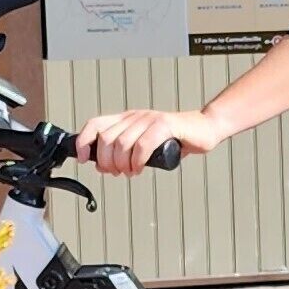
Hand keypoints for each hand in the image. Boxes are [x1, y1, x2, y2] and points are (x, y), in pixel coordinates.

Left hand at [75, 108, 223, 176]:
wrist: (205, 128)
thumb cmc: (176, 138)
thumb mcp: (145, 143)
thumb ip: (126, 152)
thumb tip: (103, 166)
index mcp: (128, 119)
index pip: (95, 124)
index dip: (84, 142)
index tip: (83, 159)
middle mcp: (136, 116)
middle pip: (106, 139)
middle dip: (106, 162)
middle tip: (116, 173)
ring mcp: (150, 119)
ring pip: (121, 143)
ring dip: (121, 164)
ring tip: (129, 172)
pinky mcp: (165, 125)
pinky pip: (142, 145)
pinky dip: (137, 161)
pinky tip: (139, 168)